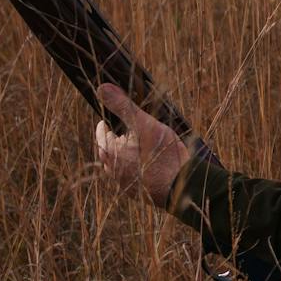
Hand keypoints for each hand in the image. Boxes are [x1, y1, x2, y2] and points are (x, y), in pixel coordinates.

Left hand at [93, 83, 191, 207]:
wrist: (179, 186)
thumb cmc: (162, 154)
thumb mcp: (144, 123)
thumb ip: (123, 106)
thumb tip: (101, 87)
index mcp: (110, 150)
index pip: (102, 133)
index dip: (106, 125)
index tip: (108, 121)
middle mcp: (112, 168)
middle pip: (109, 149)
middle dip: (116, 141)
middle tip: (125, 133)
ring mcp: (123, 183)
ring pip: (119, 165)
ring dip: (125, 156)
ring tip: (137, 149)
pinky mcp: (135, 193)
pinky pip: (130, 177)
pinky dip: (135, 169)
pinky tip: (147, 166)